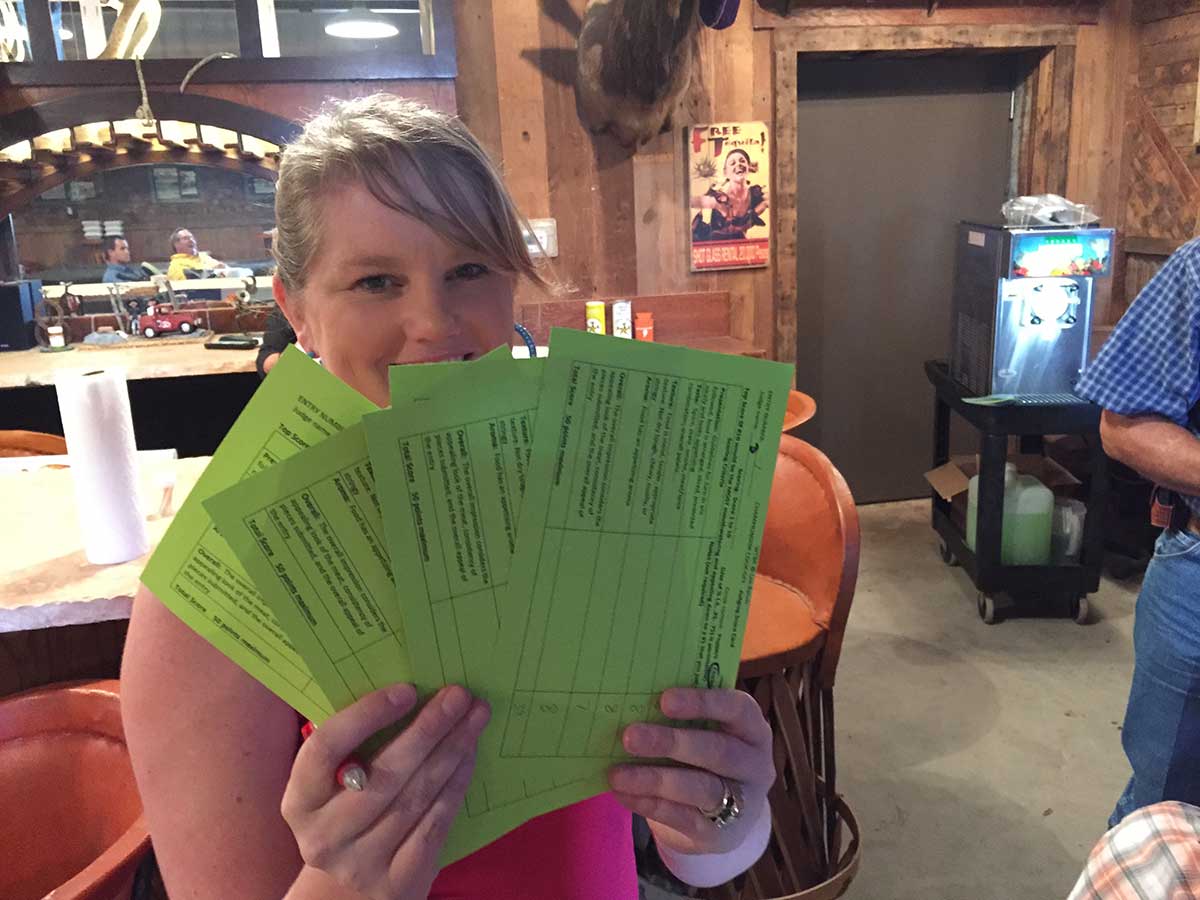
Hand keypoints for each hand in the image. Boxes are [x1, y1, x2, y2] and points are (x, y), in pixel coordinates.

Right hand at [281, 684, 489, 899]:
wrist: (350, 890)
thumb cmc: (346, 812)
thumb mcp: (332, 784)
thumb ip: (352, 745)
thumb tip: (406, 689)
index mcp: (300, 801)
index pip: (325, 750)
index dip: (366, 716)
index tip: (407, 690)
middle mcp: (324, 837)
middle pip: (384, 774)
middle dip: (428, 729)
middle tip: (458, 695)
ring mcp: (362, 863)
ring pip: (416, 797)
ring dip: (451, 751)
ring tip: (474, 718)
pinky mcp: (399, 881)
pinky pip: (435, 822)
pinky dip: (456, 784)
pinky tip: (469, 754)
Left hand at [608, 688, 774, 856]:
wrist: (723, 816)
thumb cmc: (705, 756)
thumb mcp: (705, 732)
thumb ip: (680, 718)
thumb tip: (631, 704)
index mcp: (752, 728)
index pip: (737, 708)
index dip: (703, 702)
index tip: (664, 699)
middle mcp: (755, 765)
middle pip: (718, 751)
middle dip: (671, 743)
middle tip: (629, 736)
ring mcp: (742, 803)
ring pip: (701, 789)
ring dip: (655, 779)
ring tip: (617, 774)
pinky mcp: (719, 835)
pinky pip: (683, 818)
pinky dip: (650, 804)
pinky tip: (623, 793)